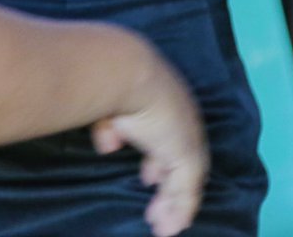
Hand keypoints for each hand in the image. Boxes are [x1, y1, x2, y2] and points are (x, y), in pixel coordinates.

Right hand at [91, 43, 209, 236]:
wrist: (125, 71)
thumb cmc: (109, 80)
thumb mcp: (105, 105)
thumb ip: (110, 126)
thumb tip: (109, 144)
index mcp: (163, 103)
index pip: (166, 138)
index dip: (157, 160)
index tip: (148, 177)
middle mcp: (181, 120)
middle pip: (179, 162)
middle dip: (166, 184)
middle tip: (156, 206)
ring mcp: (186, 137)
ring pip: (184, 180)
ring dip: (172, 204)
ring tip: (160, 226)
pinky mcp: (187, 156)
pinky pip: (186, 192)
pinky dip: (179, 211)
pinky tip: (169, 228)